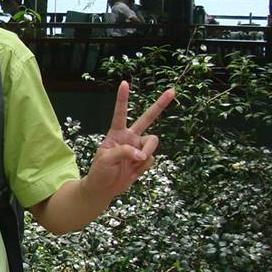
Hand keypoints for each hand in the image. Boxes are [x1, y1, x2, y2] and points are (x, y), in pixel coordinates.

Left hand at [85, 80, 174, 202]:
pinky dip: (143, 166)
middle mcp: (130, 137)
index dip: (123, 98)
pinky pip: (151, 158)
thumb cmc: (100, 171)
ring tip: (136, 162)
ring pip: (152, 142)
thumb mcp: (105, 159)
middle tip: (172, 91)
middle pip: (147, 118)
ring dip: (147, 151)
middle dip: (160, 105)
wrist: (104, 188)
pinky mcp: (144, 159)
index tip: (124, 83)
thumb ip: (123, 152)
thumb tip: (142, 154)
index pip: (120, 113)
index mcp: (116, 133)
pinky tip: (133, 171)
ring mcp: (139, 147)